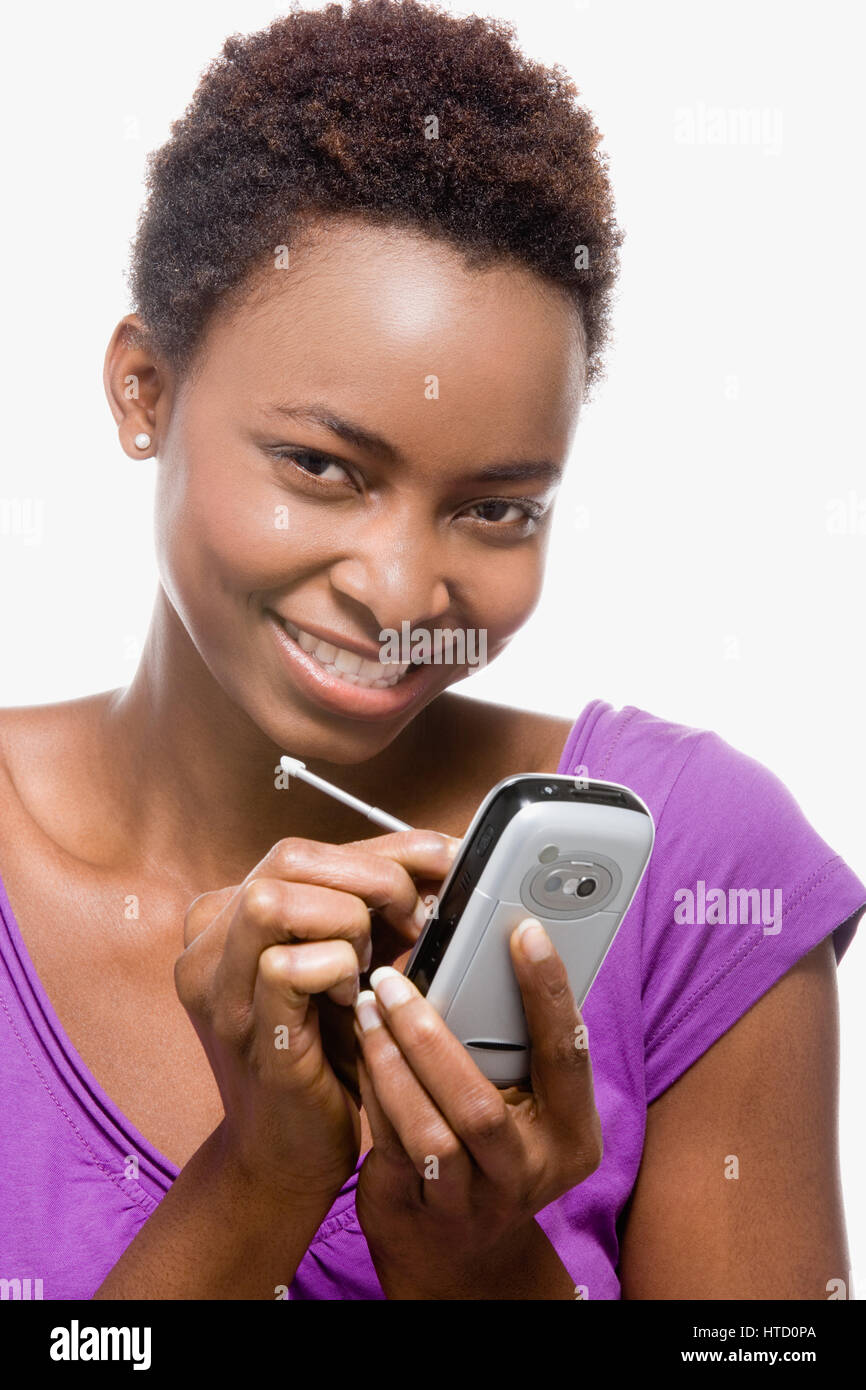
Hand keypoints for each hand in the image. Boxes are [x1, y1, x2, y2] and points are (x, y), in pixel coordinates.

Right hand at [174, 829, 458, 1203]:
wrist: (291, 1154)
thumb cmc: (327, 1053)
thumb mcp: (348, 960)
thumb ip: (371, 906)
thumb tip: (440, 855)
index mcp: (226, 916)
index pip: (304, 849)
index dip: (384, 849)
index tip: (444, 860)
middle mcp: (207, 944)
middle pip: (288, 859)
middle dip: (372, 877)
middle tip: (416, 920)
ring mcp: (217, 989)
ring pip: (274, 900)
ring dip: (346, 921)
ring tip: (373, 963)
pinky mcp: (246, 1032)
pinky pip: (285, 966)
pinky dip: (336, 968)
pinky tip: (354, 997)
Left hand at [353, 917, 602, 1298]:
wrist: (463, 1253)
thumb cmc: (497, 1149)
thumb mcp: (531, 1107)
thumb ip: (521, 1049)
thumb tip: (490, 951)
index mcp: (572, 1136)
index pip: (569, 1056)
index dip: (550, 992)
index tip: (523, 931)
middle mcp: (530, 1174)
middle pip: (481, 1105)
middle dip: (430, 1036)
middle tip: (393, 978)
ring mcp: (474, 1202)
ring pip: (429, 1133)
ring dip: (391, 1064)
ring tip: (368, 1009)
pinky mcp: (420, 1212)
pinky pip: (393, 1147)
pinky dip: (374, 1092)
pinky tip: (362, 1050)